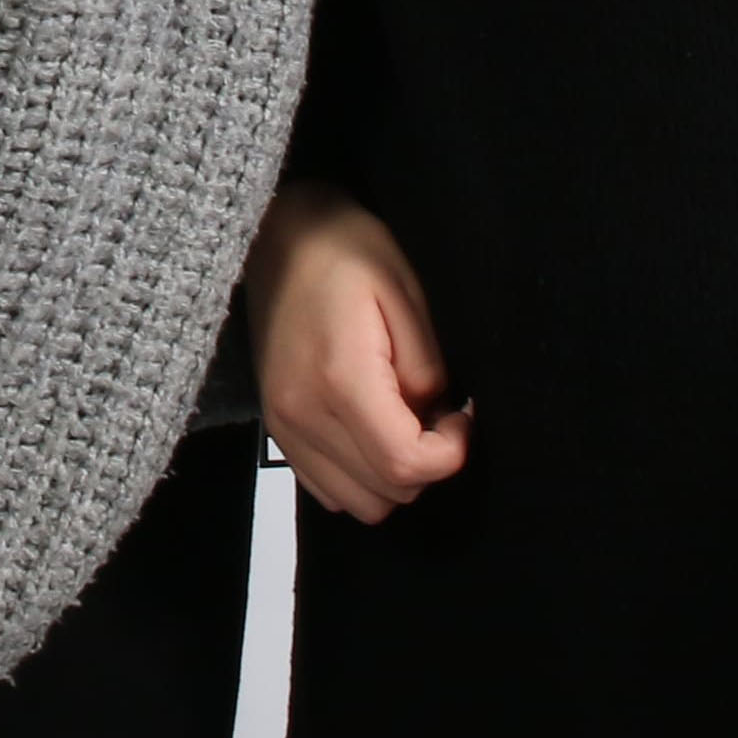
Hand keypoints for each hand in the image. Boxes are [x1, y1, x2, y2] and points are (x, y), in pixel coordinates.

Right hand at [250, 182, 472, 521]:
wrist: (276, 234)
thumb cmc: (346, 250)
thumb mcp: (406, 293)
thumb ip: (427, 368)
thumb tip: (437, 417)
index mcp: (341, 378)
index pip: (405, 464)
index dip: (450, 454)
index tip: (461, 415)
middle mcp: (303, 414)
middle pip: (385, 492)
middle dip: (426, 463)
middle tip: (436, 412)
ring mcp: (283, 425)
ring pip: (358, 502)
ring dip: (393, 474)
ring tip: (403, 421)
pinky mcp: (276, 427)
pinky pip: (327, 489)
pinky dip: (359, 475)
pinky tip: (372, 428)